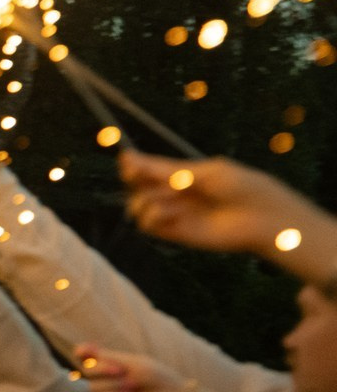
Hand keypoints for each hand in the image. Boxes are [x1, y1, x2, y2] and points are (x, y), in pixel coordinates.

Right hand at [78, 343, 195, 391]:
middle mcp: (105, 381)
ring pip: (92, 387)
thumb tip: (79, 349)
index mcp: (110, 366)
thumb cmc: (156, 377)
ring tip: (133, 386)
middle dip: (102, 368)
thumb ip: (105, 357)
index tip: (85, 351)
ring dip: (113, 384)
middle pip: (87, 371)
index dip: (82, 353)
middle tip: (123, 370)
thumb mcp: (130, 363)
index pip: (86, 358)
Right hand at [120, 152, 323, 260]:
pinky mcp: (176, 234)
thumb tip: (127, 157)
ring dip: (145, 201)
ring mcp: (175, 214)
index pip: (147, 170)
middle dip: (137, 182)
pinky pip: (148, 226)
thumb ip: (166, 169)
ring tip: (167, 201)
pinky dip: (152, 218)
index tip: (128, 163)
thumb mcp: (204, 171)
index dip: (134, 166)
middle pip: (138, 187)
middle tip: (141, 179)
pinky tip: (170, 214)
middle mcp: (175, 194)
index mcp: (183, 175)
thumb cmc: (241, 186)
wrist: (263, 217)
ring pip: (138, 206)